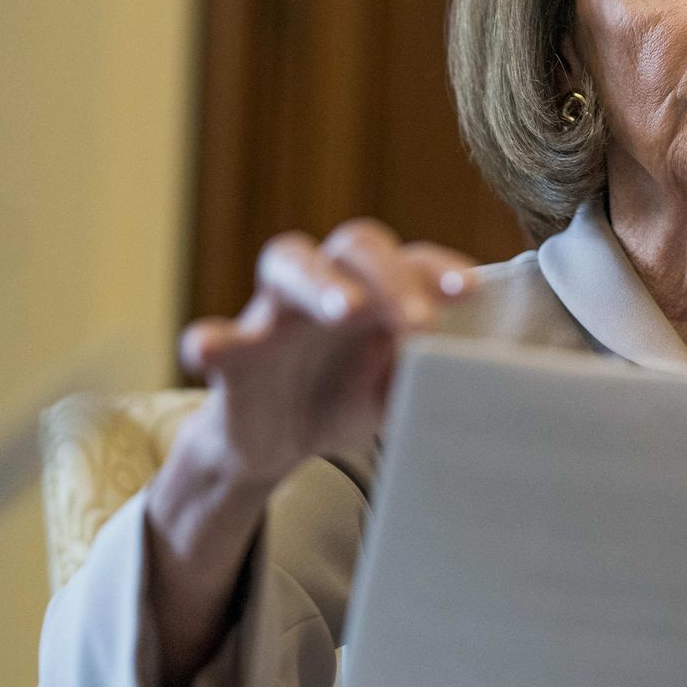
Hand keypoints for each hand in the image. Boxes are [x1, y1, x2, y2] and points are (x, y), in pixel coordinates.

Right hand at [176, 219, 478, 487]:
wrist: (276, 440)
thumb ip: (431, 377)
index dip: (440, 270)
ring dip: (319, 280)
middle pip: (356, 246)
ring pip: (287, 261)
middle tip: (419, 323)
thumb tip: (476, 380)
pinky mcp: (232, 356)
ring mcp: (276, 312)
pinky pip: (212, 335)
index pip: (412, 260)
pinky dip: (210, 339)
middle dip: (391, 276)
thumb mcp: (399, 393)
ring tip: (345, 308)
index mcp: (377, 290)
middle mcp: (329, 285)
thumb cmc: (347, 396)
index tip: (469, 293)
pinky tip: (212, 348)